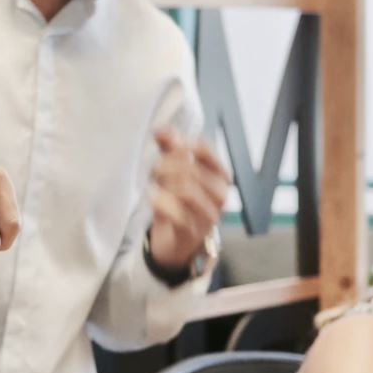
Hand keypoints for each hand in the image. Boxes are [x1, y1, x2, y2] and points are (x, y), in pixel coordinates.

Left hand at [147, 128, 229, 270]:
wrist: (176, 242)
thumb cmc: (179, 202)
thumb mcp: (175, 172)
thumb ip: (169, 148)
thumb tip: (160, 130)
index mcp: (221, 175)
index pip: (203, 148)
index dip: (179, 144)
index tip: (165, 149)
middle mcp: (220, 194)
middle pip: (189, 168)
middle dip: (165, 165)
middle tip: (154, 172)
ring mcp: (208, 215)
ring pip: (185, 189)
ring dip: (163, 184)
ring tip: (154, 185)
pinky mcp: (193, 232)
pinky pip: (177, 213)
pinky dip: (160, 202)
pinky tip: (152, 197)